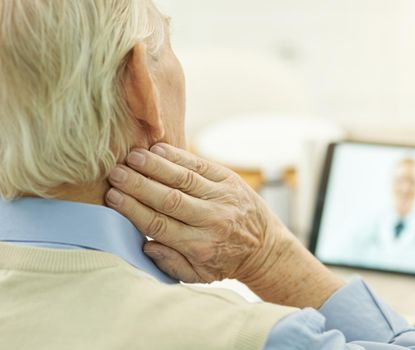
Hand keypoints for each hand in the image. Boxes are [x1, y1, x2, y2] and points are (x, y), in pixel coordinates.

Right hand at [106, 143, 342, 307]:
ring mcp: (223, 197)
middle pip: (169, 199)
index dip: (133, 209)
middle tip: (115, 172)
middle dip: (139, 184)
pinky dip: (178, 156)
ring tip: (132, 156)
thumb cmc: (224, 262)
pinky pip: (200, 165)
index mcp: (200, 245)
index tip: (112, 197)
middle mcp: (212, 220)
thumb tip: (146, 243)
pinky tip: (158, 150)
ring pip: (183, 178)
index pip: (159, 224)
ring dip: (155, 166)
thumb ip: (171, 264)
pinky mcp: (230, 180)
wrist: (264, 247)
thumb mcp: (199, 275)